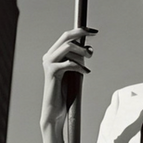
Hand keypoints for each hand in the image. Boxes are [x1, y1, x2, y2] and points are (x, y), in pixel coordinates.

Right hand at [40, 26, 97, 142]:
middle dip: (81, 33)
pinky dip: (80, 66)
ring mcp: (48, 63)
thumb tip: (89, 50)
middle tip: (95, 34)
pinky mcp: (51, 72)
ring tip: (89, 58)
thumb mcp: (74, 72)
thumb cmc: (65, 92)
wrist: (55, 111)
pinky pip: (69, 63)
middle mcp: (48, 56)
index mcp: (53, 54)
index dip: (80, 31)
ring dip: (82, 51)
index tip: (94, 31)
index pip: (66, 36)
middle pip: (65, 37)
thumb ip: (78, 60)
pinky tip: (86, 72)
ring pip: (68, 47)